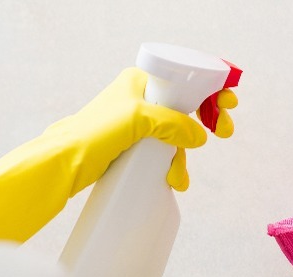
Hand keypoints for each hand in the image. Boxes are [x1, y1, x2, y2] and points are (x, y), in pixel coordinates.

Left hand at [43, 67, 237, 191]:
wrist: (65, 162)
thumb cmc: (94, 133)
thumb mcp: (139, 119)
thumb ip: (174, 124)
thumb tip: (200, 136)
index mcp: (141, 81)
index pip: (185, 80)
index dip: (210, 90)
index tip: (228, 103)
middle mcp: (142, 99)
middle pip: (187, 108)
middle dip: (206, 123)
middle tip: (224, 131)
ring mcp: (139, 124)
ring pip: (177, 136)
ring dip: (183, 156)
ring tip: (178, 175)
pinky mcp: (135, 146)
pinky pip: (165, 152)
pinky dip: (173, 166)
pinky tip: (174, 180)